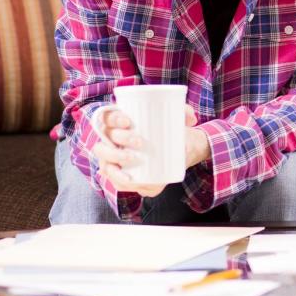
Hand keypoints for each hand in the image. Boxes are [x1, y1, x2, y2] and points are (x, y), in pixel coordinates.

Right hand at [95, 105, 210, 198]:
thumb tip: (191, 118)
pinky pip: (115, 181)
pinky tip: (131, 180)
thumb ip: (184, 113)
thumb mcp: (176, 120)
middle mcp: (109, 143)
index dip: (112, 119)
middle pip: (104, 140)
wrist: (173, 152)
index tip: (128, 121)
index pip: (106, 118)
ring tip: (133, 158)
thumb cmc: (167, 131)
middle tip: (139, 141)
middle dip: (119, 140)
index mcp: (118, 125)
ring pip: (105, 163)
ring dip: (116, 161)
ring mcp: (112, 162)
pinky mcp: (121, 177)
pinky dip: (121, 181)